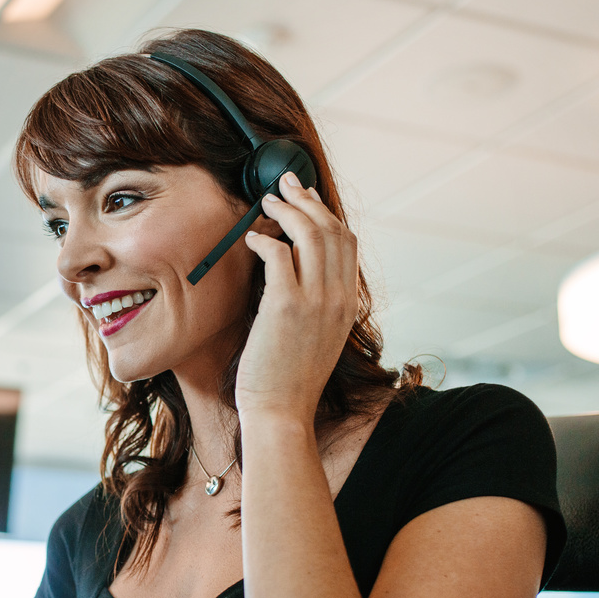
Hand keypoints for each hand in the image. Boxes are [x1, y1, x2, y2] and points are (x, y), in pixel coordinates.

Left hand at [237, 170, 359, 423]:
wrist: (282, 412)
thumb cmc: (290, 380)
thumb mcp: (317, 337)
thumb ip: (316, 304)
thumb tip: (295, 272)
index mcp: (346, 304)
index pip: (346, 243)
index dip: (326, 214)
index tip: (307, 199)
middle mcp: (337, 297)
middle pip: (330, 230)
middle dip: (307, 200)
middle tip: (285, 185)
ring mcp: (315, 300)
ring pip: (309, 234)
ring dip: (286, 211)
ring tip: (267, 202)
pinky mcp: (286, 305)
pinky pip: (279, 255)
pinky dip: (264, 240)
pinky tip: (252, 239)